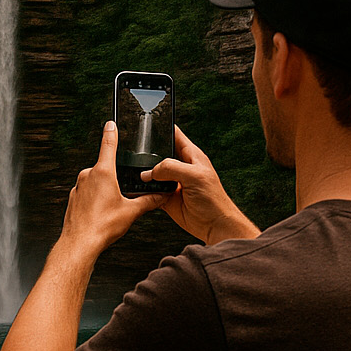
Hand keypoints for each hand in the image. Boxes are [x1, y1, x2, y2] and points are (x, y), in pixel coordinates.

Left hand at [59, 121, 168, 254]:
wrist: (79, 243)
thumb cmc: (101, 227)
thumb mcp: (131, 212)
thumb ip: (148, 201)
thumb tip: (161, 197)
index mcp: (103, 173)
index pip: (109, 145)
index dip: (111, 132)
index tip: (111, 123)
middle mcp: (88, 175)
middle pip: (105, 168)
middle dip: (115, 179)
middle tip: (122, 196)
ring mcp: (78, 186)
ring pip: (96, 182)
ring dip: (104, 191)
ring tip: (110, 209)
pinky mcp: (73, 197)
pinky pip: (87, 193)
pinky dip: (95, 199)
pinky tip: (101, 213)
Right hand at [143, 126, 260, 244]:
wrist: (214, 225)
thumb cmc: (213, 199)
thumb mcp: (194, 176)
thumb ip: (171, 168)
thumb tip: (149, 172)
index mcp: (191, 155)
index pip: (174, 135)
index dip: (162, 129)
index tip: (147, 125)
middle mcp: (181, 167)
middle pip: (159, 153)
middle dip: (148, 153)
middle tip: (136, 155)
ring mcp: (173, 182)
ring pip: (152, 173)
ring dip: (144, 174)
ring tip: (136, 174)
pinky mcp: (166, 197)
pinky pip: (150, 190)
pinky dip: (143, 190)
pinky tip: (139, 189)